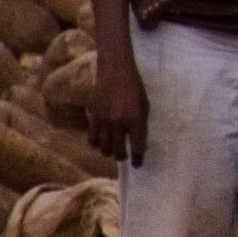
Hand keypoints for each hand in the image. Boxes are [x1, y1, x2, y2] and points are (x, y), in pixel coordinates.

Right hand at [88, 48, 143, 164]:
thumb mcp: (145, 105)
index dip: (138, 158)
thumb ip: (142, 124)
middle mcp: (119, 124)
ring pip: (104, 148)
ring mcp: (105, 122)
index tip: (138, 164)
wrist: (115, 72)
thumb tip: (140, 143)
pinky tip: (101, 141)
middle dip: (123, 156)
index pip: (137, 146)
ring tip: (114, 148)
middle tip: (125, 155)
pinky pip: (92, 140)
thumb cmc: (134, 87)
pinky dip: (97, 144)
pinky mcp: (93, 119)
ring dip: (109, 151)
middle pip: (118, 151)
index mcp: (136, 119)